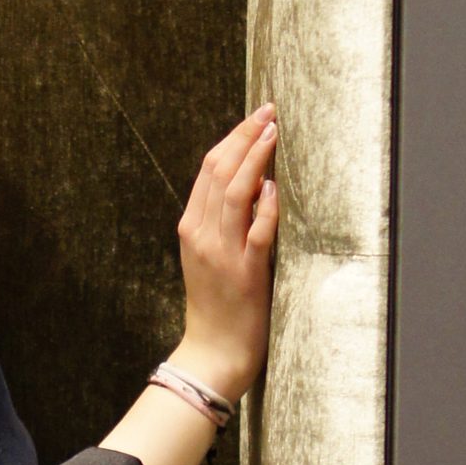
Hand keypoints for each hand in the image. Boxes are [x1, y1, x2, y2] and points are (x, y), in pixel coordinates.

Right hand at [170, 103, 279, 401]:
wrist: (212, 352)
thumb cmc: (217, 305)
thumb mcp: (208, 256)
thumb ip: (221, 222)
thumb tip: (252, 185)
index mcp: (191, 227)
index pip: (208, 170)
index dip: (232, 139)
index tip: (254, 117)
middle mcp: (201, 235)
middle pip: (219, 173)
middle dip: (244, 138)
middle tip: (268, 112)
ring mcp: (221, 253)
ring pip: (233, 194)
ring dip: (255, 160)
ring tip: (273, 134)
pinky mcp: (244, 273)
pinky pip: (256, 232)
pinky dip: (265, 208)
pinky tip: (274, 188)